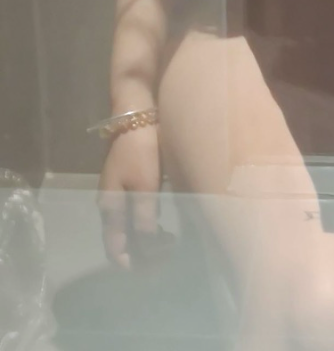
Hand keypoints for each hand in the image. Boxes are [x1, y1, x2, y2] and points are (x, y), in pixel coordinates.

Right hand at [96, 124, 174, 270]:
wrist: (137, 117)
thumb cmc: (140, 151)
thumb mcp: (145, 185)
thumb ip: (144, 216)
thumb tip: (145, 246)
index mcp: (110, 206)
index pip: (114, 246)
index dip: (129, 262)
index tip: (149, 271)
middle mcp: (109, 202)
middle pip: (120, 238)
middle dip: (140, 253)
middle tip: (164, 258)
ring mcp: (117, 191)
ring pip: (127, 225)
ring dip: (144, 238)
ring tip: (167, 242)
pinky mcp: (127, 180)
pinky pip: (132, 212)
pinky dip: (145, 223)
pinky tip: (160, 222)